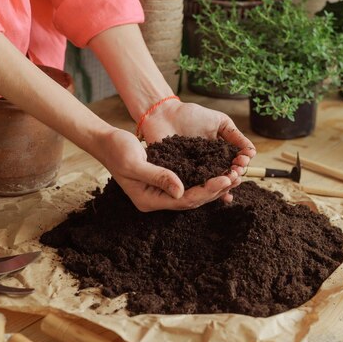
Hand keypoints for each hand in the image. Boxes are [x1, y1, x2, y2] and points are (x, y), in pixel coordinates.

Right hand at [99, 128, 241, 211]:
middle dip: (215, 189)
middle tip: (236, 178)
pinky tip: (219, 172)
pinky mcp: (165, 180)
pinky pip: (189, 183)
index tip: (224, 179)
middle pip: (192, 200)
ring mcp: (161, 191)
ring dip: (213, 185)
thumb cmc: (117, 150)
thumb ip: (158, 176)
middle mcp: (156, 199)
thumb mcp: (135, 163)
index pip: (183, 200)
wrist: (106, 141)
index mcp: (148, 200)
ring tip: (234, 177)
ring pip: (192, 192)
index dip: (206, 191)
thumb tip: (181, 190)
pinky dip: (204, 177)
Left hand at [140, 100, 256, 202]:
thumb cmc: (192, 115)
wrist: (164, 114)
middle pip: (225, 176)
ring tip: (228, 180)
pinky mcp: (179, 176)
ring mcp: (194, 172)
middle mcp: (209, 166)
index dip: (240, 164)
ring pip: (211, 184)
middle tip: (236, 171)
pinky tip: (212, 191)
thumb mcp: (219, 122)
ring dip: (222, 185)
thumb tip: (252, 152)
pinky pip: (191, 186)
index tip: (242, 160)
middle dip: (234, 176)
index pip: (234, 164)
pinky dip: (201, 191)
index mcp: (219, 155)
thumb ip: (235, 135)